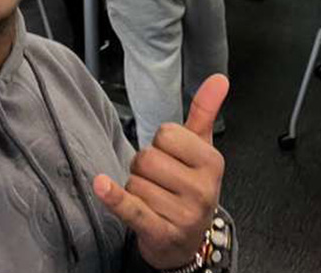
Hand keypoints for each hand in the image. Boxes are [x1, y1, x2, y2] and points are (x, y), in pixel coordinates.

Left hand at [93, 75, 228, 269]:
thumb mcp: (201, 150)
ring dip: (135, 189)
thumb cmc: (191, 189)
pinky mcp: (161, 232)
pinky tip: (102, 185)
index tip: (171, 158)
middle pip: (147, 158)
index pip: (166, 134)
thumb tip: (218, 79)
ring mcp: (183, 214)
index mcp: (213, 162)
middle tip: (159, 181)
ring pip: (134, 182)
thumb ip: (205, 112)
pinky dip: (113, 197)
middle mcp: (202, 189)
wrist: (186, 242)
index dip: (160, 144)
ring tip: (154, 199)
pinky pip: (131, 208)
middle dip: (143, 168)